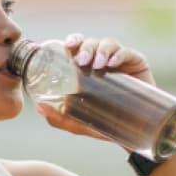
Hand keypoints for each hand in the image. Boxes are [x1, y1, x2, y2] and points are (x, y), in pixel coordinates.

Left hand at [35, 33, 155, 141]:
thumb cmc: (105, 125)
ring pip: (108, 44)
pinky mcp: (137, 64)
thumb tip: (39, 107)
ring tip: (98, 65)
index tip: (68, 46)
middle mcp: (103, 61)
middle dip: (85, 47)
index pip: (78, 47)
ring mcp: (121, 61)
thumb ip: (58, 118)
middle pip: (92, 43)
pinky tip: (113, 63)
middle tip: (82, 61)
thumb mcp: (78, 123)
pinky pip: (128, 52)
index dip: (73, 41)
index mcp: (88, 69)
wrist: (133, 134)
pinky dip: (119, 54)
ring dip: (100, 51)